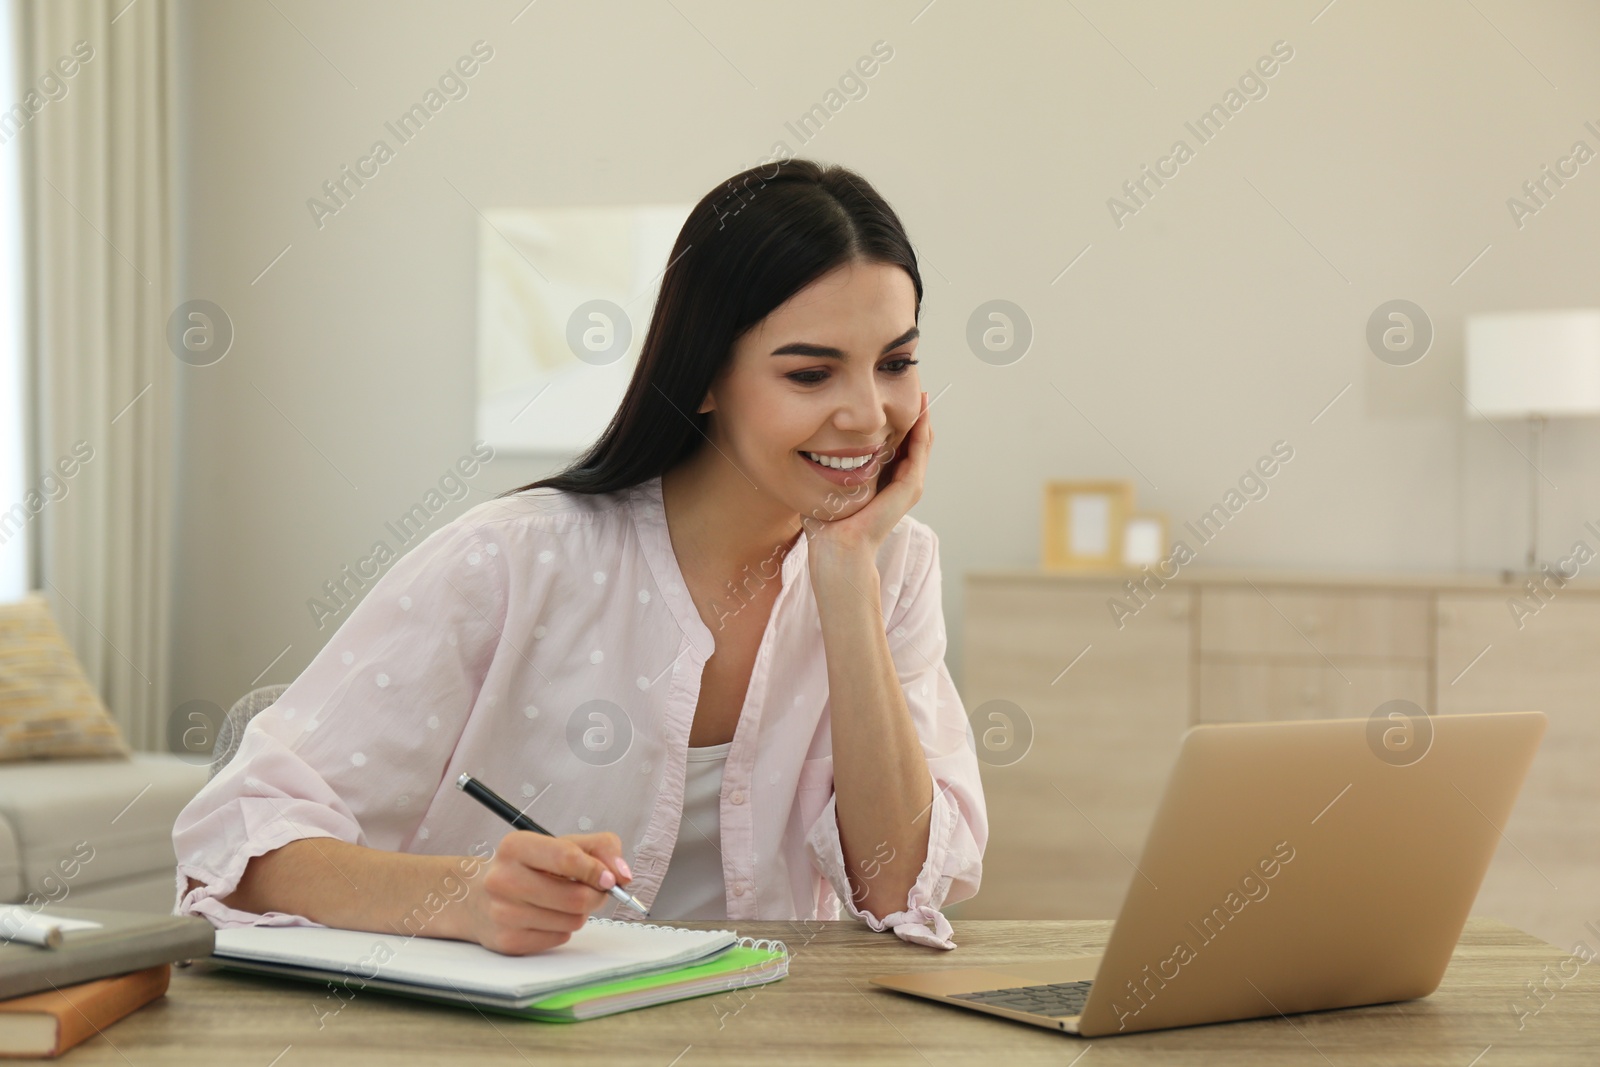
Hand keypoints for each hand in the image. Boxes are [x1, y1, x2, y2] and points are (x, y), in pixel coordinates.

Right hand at [458, 830, 632, 954]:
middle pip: (575, 897)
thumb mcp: (559, 844)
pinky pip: (559, 939)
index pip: (566, 857)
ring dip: (579, 913)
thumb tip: (622, 874)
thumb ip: (598, 848)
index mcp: (516, 846)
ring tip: (563, 901)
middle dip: (596, 895)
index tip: (611, 878)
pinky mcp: (507, 941)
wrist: (477, 897)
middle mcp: (504, 879)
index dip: (596, 869)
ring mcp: (503, 913)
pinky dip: (563, 929)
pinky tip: (547, 916)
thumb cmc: (527, 867)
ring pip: (571, 921)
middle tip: (595, 890)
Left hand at [806, 390, 931, 564]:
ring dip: (921, 416)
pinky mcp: (909, 487)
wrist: (837, 551)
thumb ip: (825, 467)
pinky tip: (918, 411)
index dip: (895, 418)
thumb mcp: (828, 485)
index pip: (896, 442)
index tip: (888, 394)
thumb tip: (806, 447)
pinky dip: (921, 430)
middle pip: (912, 438)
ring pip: (920, 441)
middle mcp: (900, 482)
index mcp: (883, 480)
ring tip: (918, 391)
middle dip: (910, 412)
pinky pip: (919, 450)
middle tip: (910, 383)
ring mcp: (908, 485)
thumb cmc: (826, 526)